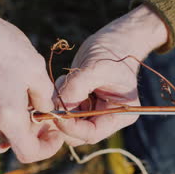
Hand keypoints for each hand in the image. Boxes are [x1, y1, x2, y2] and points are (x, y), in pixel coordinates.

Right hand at [0, 0, 62, 161]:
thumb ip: (46, 99)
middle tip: (39, 113)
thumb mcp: (37, 71)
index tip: (53, 135)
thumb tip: (47, 112)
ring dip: (8, 133)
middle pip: (13, 144)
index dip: (46, 148)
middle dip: (30, 135)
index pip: (29, 153)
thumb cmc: (5, 47)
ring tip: (17, 109)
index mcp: (9, 117)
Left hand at [55, 5, 167, 145]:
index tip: (55, 114)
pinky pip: (65, 110)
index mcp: (120, 114)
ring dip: (60, 106)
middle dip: (63, 118)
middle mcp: (108, 118)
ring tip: (66, 81)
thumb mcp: (95, 67)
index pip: (92, 133)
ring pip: (68, 123)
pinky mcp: (83, 105)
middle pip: (78, 134)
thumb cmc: (112, 51)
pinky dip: (59, 98)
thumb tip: (55, 108)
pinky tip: (66, 80)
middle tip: (54, 96)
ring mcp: (95, 113)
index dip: (71, 128)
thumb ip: (76, 88)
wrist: (115, 39)